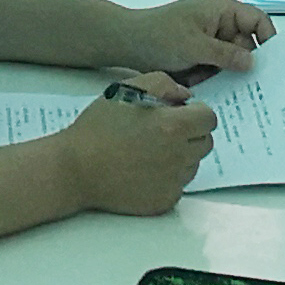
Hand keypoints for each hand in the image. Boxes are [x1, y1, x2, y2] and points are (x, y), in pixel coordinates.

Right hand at [56, 83, 215, 215]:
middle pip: (205, 142)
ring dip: (181, 156)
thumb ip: (162, 84)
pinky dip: (167, 178)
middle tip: (162, 132)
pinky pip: (178, 186)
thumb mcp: (125, 90)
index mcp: (174, 127)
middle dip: (190, 134)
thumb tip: (184, 97)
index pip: (209, 119)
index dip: (194, 113)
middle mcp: (179, 156)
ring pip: (193, 165)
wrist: (75, 169)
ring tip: (150, 152)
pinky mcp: (164, 201)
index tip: (177, 114)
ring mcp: (173, 182)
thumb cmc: (97, 128)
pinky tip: (143, 171)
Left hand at [120, 0, 274, 75]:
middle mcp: (220, 23)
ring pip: (231, 61)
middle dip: (243, 65)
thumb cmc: (159, 36)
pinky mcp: (199, 55)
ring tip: (214, 86)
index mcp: (223, 10)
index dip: (268, 40)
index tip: (272, 65)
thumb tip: (253, 63)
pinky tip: (203, 88)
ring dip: (223, 74)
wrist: (125, 43)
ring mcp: (209, 40)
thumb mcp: (194, 46)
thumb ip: (226, 54)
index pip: (258, 21)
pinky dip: (211, 78)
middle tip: (249, 88)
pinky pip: (216, 69)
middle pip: (247, 45)